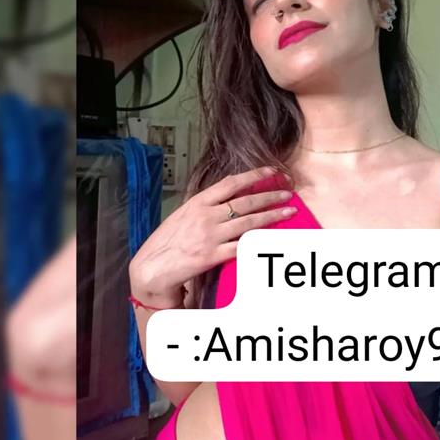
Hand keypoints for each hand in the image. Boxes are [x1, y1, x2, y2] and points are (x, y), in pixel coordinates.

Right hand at [129, 167, 296, 308]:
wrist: (151, 268)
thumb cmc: (166, 242)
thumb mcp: (183, 215)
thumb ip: (205, 207)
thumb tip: (228, 199)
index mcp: (198, 202)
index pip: (231, 183)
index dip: (254, 175)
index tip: (271, 172)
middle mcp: (206, 215)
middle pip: (246, 201)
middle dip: (270, 196)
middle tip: (288, 193)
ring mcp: (210, 236)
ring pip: (249, 222)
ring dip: (272, 216)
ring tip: (288, 212)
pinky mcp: (212, 256)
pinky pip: (241, 247)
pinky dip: (257, 242)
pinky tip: (272, 238)